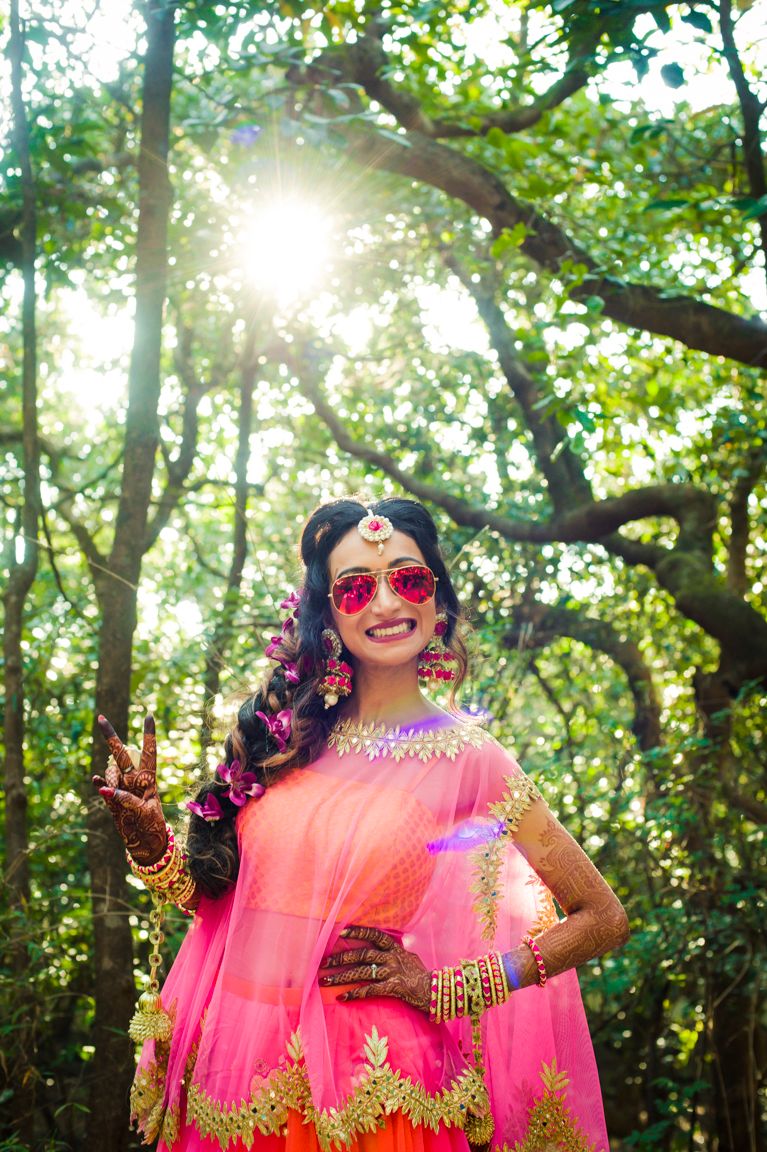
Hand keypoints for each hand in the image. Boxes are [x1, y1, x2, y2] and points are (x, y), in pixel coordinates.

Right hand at [93, 713, 167, 865]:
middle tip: (100, 718)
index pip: (149, 751)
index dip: (149, 734)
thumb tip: (105, 789)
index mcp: (149, 778)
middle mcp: (134, 779)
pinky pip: (103, 787)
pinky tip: (96, 780)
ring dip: (111, 778)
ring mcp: (121, 788)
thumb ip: (126, 799)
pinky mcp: (111, 801)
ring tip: (121, 797)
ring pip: (111, 772)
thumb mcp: (145, 811)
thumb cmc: (152, 826)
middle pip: (122, 754)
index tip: (149, 715)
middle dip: (111, 737)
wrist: (146, 843)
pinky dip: (100, 783)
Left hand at [319, 925, 431, 1013]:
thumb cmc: (421, 975)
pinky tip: (342, 997)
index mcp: (395, 948)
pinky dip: (354, 993)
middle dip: (340, 958)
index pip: (374, 935)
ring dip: (341, 977)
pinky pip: (370, 989)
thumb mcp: (409, 957)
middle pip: (362, 954)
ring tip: (325, 980)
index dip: (357, 932)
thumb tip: (383, 947)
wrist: (436, 991)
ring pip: (362, 972)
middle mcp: (392, 957)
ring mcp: (392, 971)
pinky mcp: (394, 987)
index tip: (340, 932)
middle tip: (323, 962)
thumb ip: (394, 951)